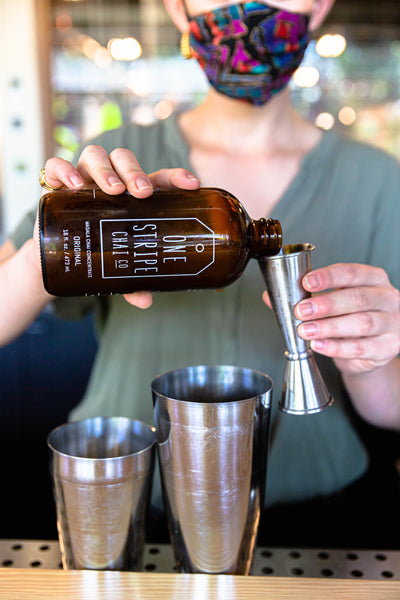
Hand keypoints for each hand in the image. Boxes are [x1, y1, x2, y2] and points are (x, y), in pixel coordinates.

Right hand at [41, 147, 200, 306]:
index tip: (192, 184)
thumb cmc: (98, 252)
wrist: (59, 256)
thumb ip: (131, 281)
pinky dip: (64, 170)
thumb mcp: (117, 266)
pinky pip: (55, 166)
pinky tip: (75, 185)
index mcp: (133, 195)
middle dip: (135, 172)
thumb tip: (145, 300)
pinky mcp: (56, 185)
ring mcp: (83, 179)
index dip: (176, 176)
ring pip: (95, 155)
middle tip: (143, 193)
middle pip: (124, 159)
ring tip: (113, 191)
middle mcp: (110, 181)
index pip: (158, 177)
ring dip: (106, 170)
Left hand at [294, 263, 399, 375]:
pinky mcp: (387, 348)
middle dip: (326, 304)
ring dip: (329, 327)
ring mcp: (391, 323)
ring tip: (305, 330)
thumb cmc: (350, 316)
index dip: (328, 277)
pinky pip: (360, 348)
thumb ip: (304, 297)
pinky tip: (318, 346)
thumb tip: (269, 296)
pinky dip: (336, 348)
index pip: (352, 272)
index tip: (306, 282)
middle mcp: (387, 298)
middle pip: (358, 298)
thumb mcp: (330, 302)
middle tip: (301, 310)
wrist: (371, 347)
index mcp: (373, 278)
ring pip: (361, 323)